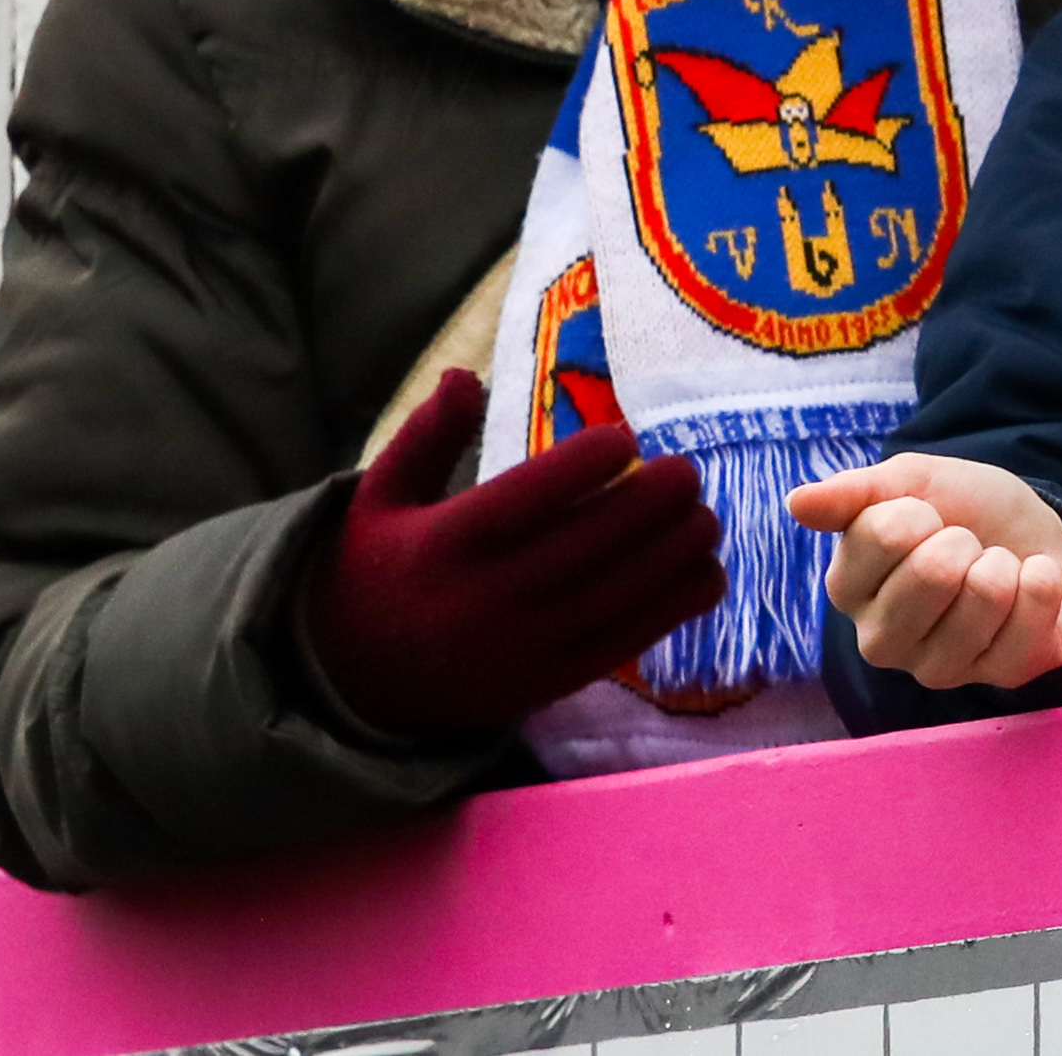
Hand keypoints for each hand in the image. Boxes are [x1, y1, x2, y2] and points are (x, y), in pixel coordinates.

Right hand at [302, 368, 724, 733]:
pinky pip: (620, 645)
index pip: (525, 500)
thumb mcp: (379, 498)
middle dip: (647, 508)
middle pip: (583, 547)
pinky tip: (705, 574)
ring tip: (707, 516)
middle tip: (689, 471)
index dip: (581, 467)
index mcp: (446, 543)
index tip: (625, 439)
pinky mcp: (549, 683)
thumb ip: (426, 436)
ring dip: (670, 557)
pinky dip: (670, 612)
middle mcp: (488, 597)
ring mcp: (523, 647)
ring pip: (613, 598)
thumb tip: (464, 376)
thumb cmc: (374, 571)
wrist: (354, 685)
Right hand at [787, 454, 1061, 690]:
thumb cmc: (961, 512)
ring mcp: (940, 669)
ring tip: (996, 568)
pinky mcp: (1000, 678)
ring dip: (1003, 563)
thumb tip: (796, 502)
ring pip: (985, 595)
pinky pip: (1031, 620)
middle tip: (965, 547)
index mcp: (848, 589)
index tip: (926, 520)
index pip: (881, 534)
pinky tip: (1029, 587)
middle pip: (932, 572)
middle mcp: (881, 641)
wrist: (1034, 536)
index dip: (918, 510)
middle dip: (963, 539)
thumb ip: (855, 492)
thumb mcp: (911, 483)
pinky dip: (1042, 583)